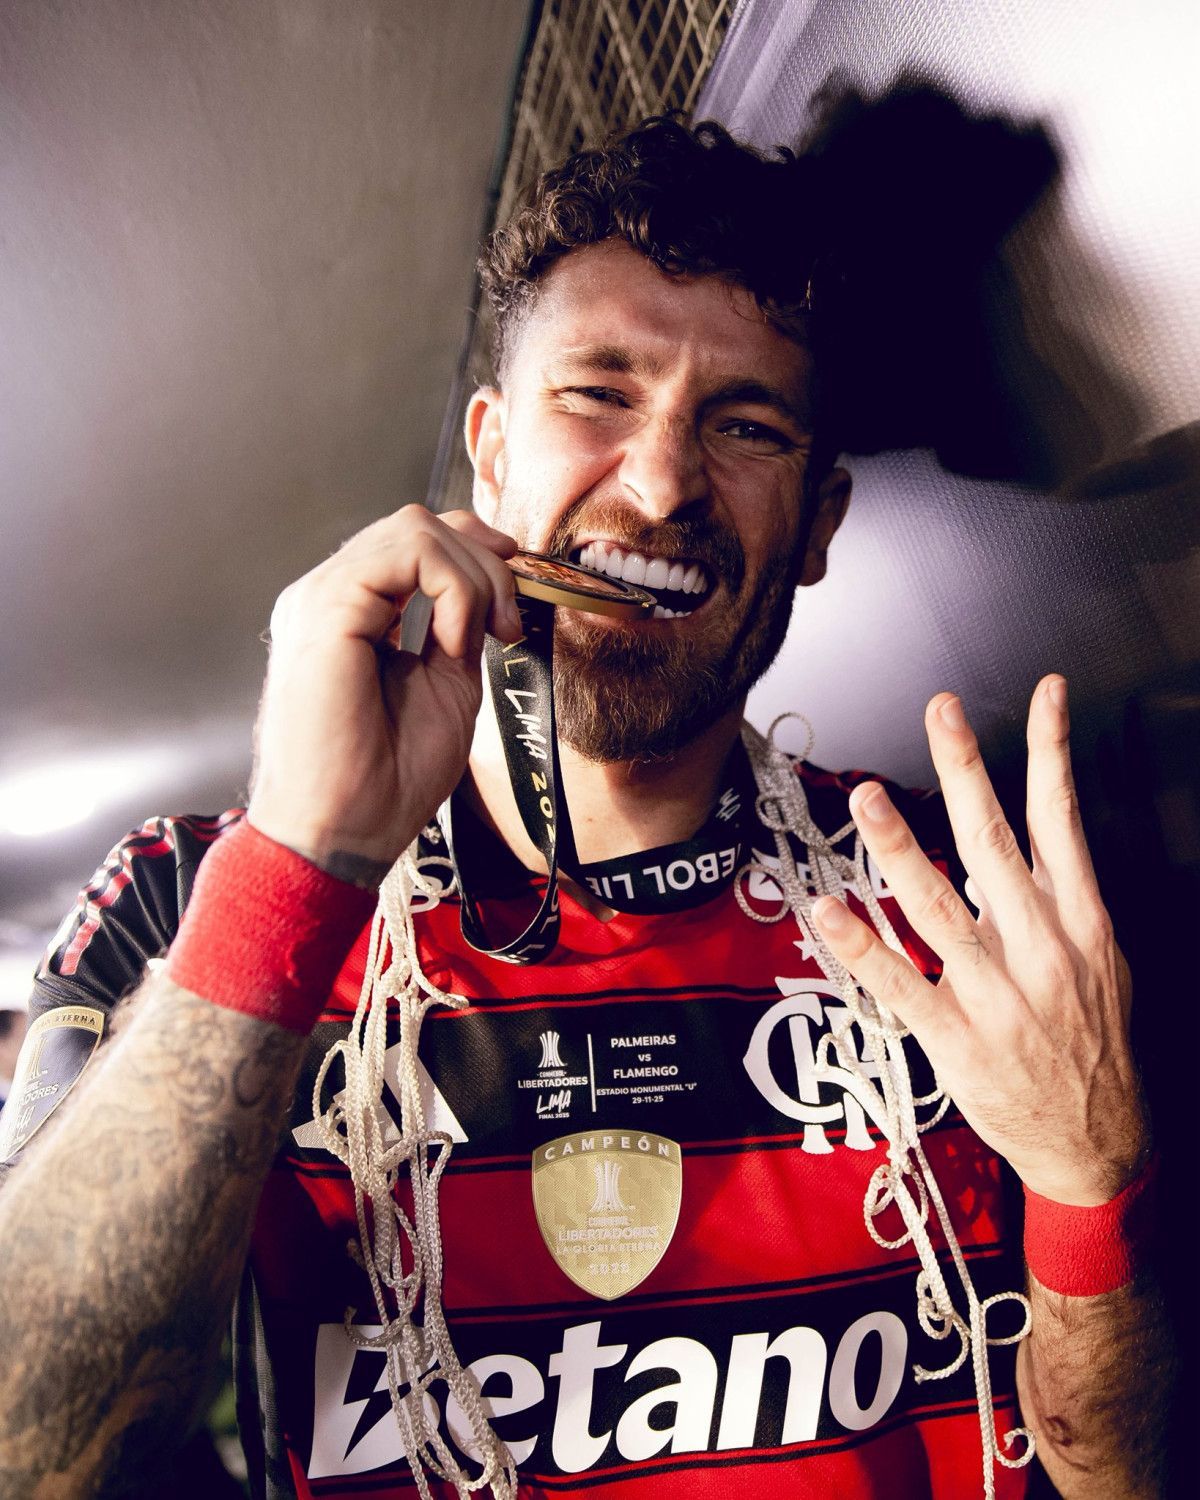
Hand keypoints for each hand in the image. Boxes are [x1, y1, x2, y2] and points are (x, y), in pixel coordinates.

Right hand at [247, 505, 521, 880]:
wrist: (345, 834)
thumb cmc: (386, 781)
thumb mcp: (445, 685)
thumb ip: (458, 630)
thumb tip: (488, 590)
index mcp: (350, 614)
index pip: (414, 542)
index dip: (476, 555)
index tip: (510, 612)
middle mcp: (328, 596)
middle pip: (419, 524)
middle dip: (485, 562)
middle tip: (508, 627)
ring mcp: (320, 596)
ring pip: (416, 529)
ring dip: (473, 577)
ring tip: (476, 641)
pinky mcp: (326, 607)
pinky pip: (408, 553)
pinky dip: (453, 590)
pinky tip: (455, 643)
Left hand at [810, 675, 1145, 1205]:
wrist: (1101, 1144)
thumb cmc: (1095, 1047)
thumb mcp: (1103, 964)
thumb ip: (1060, 902)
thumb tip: (1023, 844)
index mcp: (1080, 922)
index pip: (1063, 819)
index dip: (1052, 751)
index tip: (1045, 693)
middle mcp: (1040, 947)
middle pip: (993, 843)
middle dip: (965, 771)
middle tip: (940, 713)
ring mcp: (997, 993)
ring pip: (937, 905)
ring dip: (898, 847)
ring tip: (866, 798)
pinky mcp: (957, 1038)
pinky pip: (901, 983)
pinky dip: (862, 946)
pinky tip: (828, 912)